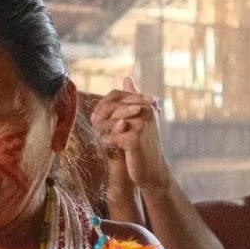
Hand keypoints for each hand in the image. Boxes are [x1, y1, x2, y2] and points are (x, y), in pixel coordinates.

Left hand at [89, 76, 170, 190]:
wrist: (153, 171)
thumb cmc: (144, 145)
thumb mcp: (139, 120)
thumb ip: (132, 99)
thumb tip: (127, 77)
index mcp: (147, 104)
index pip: (115, 95)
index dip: (102, 105)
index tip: (96, 116)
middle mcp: (146, 111)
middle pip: (109, 108)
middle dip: (100, 118)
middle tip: (97, 126)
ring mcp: (141, 124)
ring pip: (108, 122)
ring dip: (102, 131)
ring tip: (107, 138)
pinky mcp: (134, 139)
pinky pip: (109, 137)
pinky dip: (106, 143)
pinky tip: (112, 148)